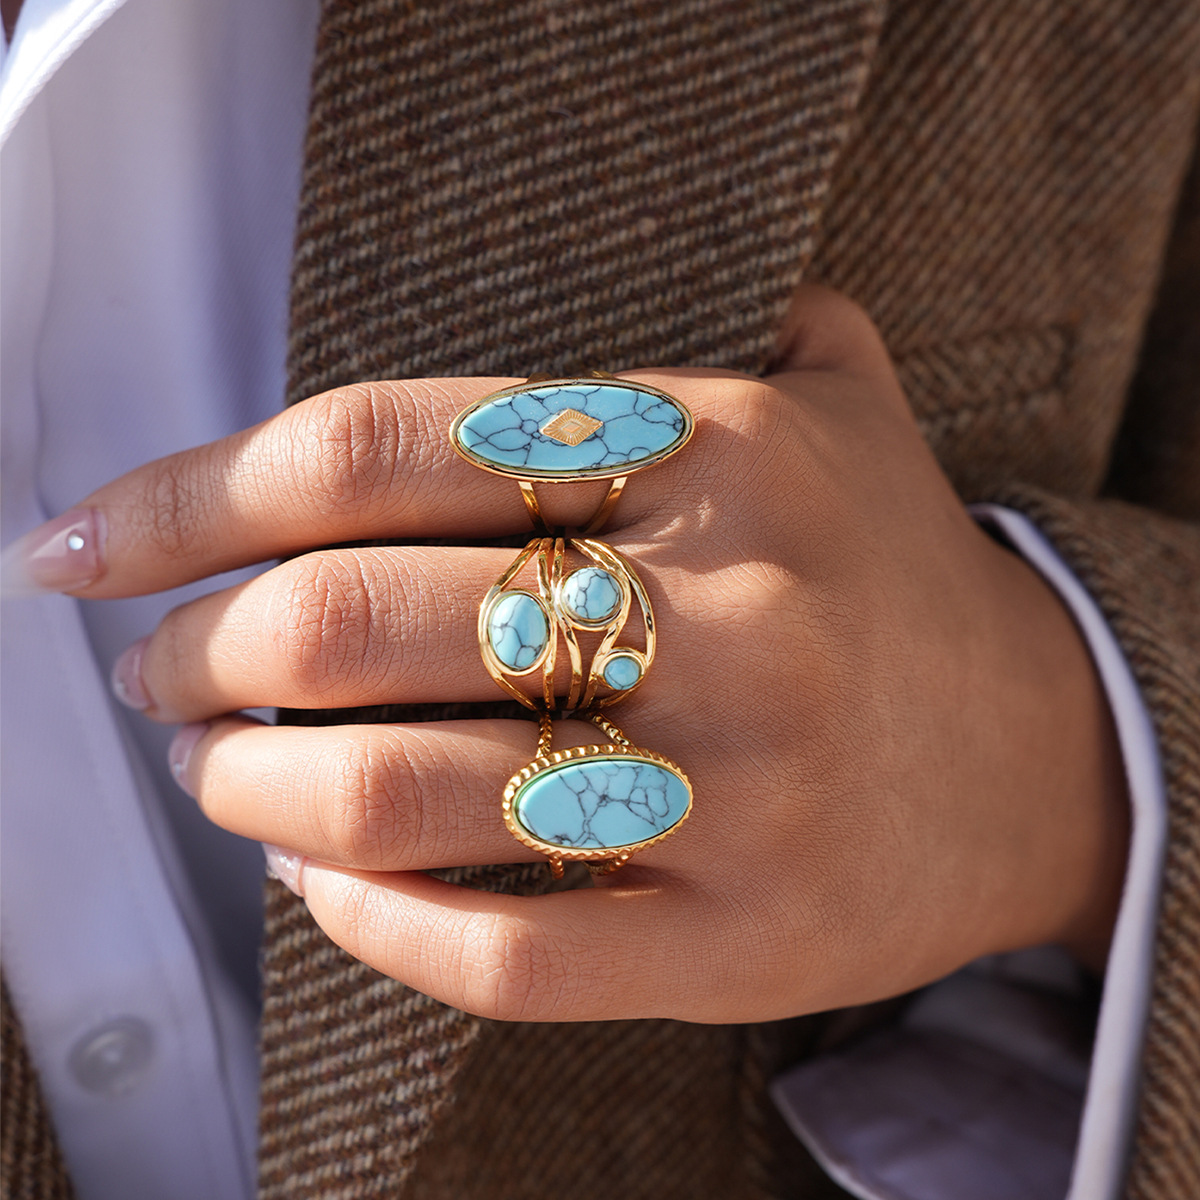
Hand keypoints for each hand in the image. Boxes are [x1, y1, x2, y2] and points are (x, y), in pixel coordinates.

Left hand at [12, 287, 1128, 1020]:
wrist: (1053, 757)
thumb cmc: (902, 581)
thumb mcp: (847, 422)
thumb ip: (747, 343)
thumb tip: (657, 309)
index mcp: (717, 454)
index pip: (377, 450)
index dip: (193, 494)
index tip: (90, 540)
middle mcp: (728, 614)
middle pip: (356, 621)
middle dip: (196, 648)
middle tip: (150, 670)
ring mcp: (737, 792)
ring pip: (402, 799)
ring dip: (255, 786)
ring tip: (213, 768)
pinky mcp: (741, 940)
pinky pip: (500, 951)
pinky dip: (369, 919)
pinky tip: (323, 883)